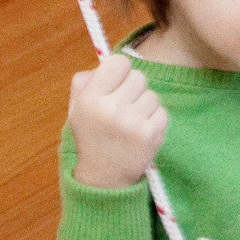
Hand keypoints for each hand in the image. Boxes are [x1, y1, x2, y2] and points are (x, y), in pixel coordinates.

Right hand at [68, 53, 168, 188]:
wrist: (105, 176)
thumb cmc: (92, 137)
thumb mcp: (77, 107)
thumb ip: (86, 81)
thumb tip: (108, 62)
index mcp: (91, 98)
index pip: (119, 62)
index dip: (120, 70)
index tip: (117, 82)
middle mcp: (112, 108)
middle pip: (139, 77)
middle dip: (133, 88)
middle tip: (124, 105)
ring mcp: (133, 122)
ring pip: (152, 94)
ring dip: (145, 105)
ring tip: (132, 120)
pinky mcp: (151, 134)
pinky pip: (162, 112)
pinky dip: (155, 120)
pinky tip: (141, 131)